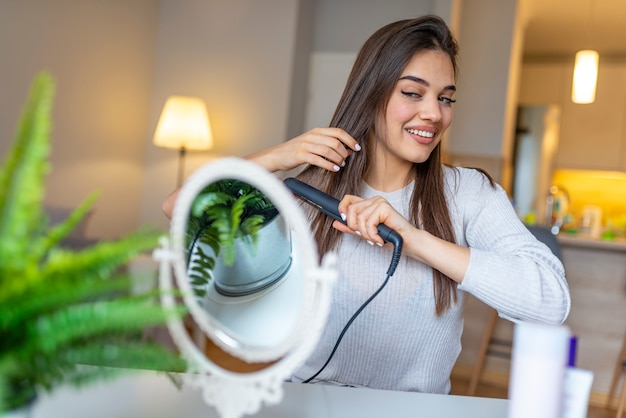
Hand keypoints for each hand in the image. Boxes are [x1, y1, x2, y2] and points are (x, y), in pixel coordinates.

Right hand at [246, 127, 360, 172]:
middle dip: (344, 152)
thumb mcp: (311, 142)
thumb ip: (325, 143)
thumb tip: (343, 149)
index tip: (357, 148)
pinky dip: (329, 165)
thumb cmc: (295, 150)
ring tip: (340, 165)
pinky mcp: (301, 155)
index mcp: (316, 131)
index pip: (338, 132)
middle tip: (346, 160)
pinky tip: (334, 169)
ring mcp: (306, 145)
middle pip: (335, 142)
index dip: (349, 140)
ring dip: (338, 159)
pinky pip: (319, 159)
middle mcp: (312, 136)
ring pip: (328, 151)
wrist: (277, 155)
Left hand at [335, 194, 410, 246]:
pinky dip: (373, 235)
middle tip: (366, 236)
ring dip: (366, 234)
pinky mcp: (384, 207)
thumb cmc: (390, 238)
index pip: (348, 199)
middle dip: (355, 227)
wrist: (406, 243)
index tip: (342, 219)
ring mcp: (379, 202)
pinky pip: (369, 223)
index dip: (342, 207)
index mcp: (368, 204)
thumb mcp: (365, 233)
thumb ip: (351, 227)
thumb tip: (335, 222)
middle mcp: (373, 200)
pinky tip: (380, 239)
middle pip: (351, 210)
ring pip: (360, 219)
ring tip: (375, 239)